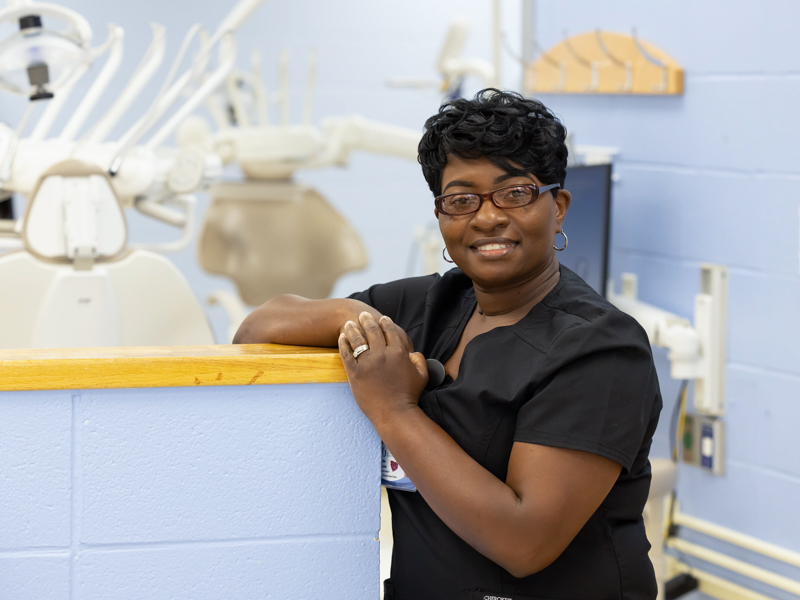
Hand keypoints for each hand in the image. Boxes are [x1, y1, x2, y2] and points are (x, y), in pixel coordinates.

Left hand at [338, 312, 427, 426]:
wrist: (395, 413)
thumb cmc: (409, 395)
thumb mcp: (422, 375)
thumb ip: (418, 359)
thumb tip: (412, 351)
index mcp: (399, 352)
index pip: (390, 330)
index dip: (385, 322)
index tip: (381, 318)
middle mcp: (382, 354)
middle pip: (372, 330)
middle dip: (367, 320)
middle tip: (362, 315)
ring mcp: (367, 363)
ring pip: (357, 339)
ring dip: (352, 329)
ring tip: (348, 323)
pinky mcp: (355, 373)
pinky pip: (346, 354)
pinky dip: (343, 344)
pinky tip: (341, 338)